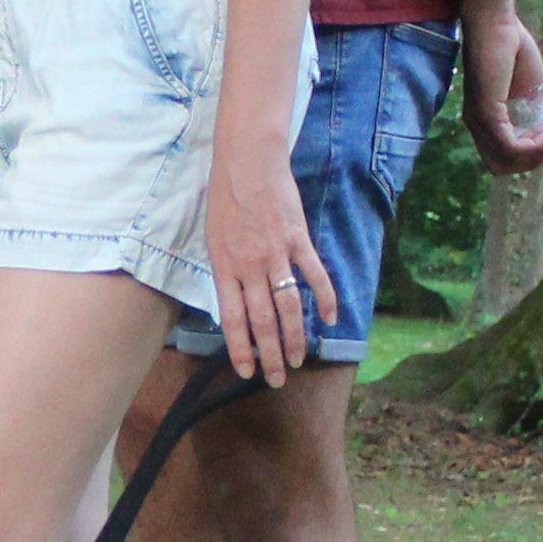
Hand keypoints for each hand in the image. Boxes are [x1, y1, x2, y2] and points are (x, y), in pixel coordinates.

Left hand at [204, 150, 339, 387]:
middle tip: (278, 379)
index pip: (233, 320)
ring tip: (300, 359)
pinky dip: (325, 299)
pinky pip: (314, 275)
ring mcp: (276, 254)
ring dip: (295, 337)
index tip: (248, 372)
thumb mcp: (213, 239)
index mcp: (225, 268)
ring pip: (288, 306)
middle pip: (262, 321)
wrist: (247, 163)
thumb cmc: (225, 200)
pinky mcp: (297, 239)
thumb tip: (235, 304)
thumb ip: (226, 273)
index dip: (241, 349)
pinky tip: (329, 320)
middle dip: (271, 354)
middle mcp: (249, 266)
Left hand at [460, 8, 542, 173]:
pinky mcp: (486, 112)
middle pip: (501, 167)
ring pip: (505, 162)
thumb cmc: (510, 47)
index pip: (502, 158)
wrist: (497, 21)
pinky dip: (534, 145)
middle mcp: (477, 125)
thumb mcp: (532, 88)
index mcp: (486, 121)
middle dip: (533, 160)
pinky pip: (509, 147)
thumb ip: (541, 111)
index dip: (530, 155)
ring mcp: (479, 120)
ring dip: (536, 154)